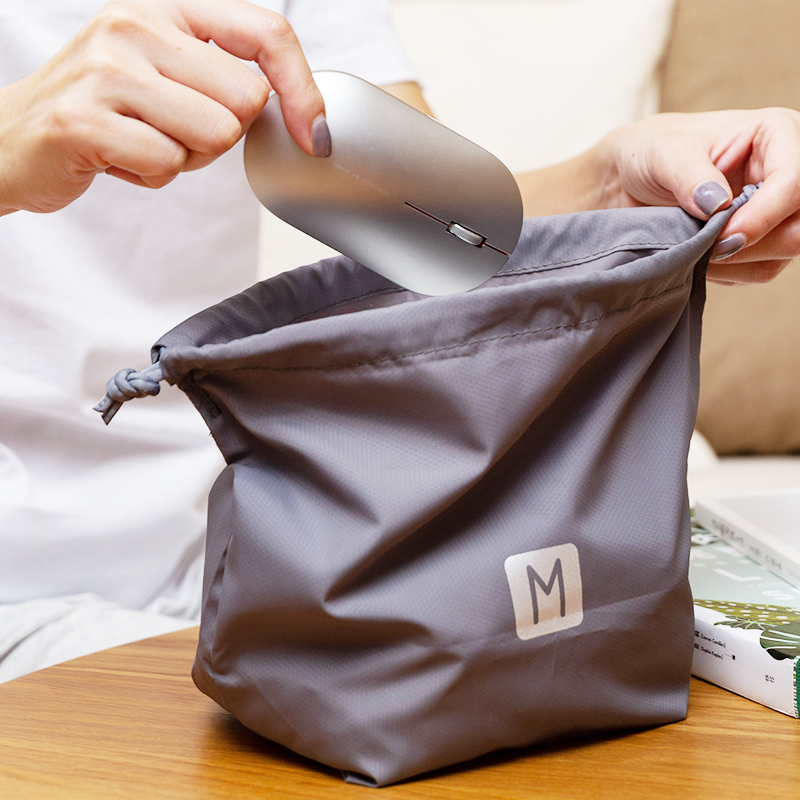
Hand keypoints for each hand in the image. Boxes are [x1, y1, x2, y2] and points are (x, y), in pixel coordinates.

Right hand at [0, 0, 329, 215]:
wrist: (14, 137)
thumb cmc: (108, 110)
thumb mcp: (167, 72)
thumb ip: (226, 76)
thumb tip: (300, 112)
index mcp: (166, 7)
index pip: (267, 33)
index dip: (304, 90)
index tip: (316, 136)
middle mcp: (135, 23)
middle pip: (246, 101)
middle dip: (222, 133)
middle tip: (171, 128)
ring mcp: (106, 69)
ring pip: (213, 136)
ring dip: (187, 157)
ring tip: (142, 140)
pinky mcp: (85, 119)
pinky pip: (168, 165)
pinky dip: (152, 176)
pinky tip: (118, 158)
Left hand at [600, 109, 799, 283]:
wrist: (631, 180)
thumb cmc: (651, 152)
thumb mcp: (664, 153)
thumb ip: (689, 176)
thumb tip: (717, 204)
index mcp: (777, 134)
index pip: (794, 181)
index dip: (762, 216)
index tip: (722, 238)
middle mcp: (787, 170)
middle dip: (755, 242)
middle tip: (709, 247)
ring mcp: (778, 209)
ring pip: (784, 251)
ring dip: (739, 261)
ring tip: (696, 249)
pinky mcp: (763, 240)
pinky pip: (760, 269)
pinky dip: (729, 271)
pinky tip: (700, 257)